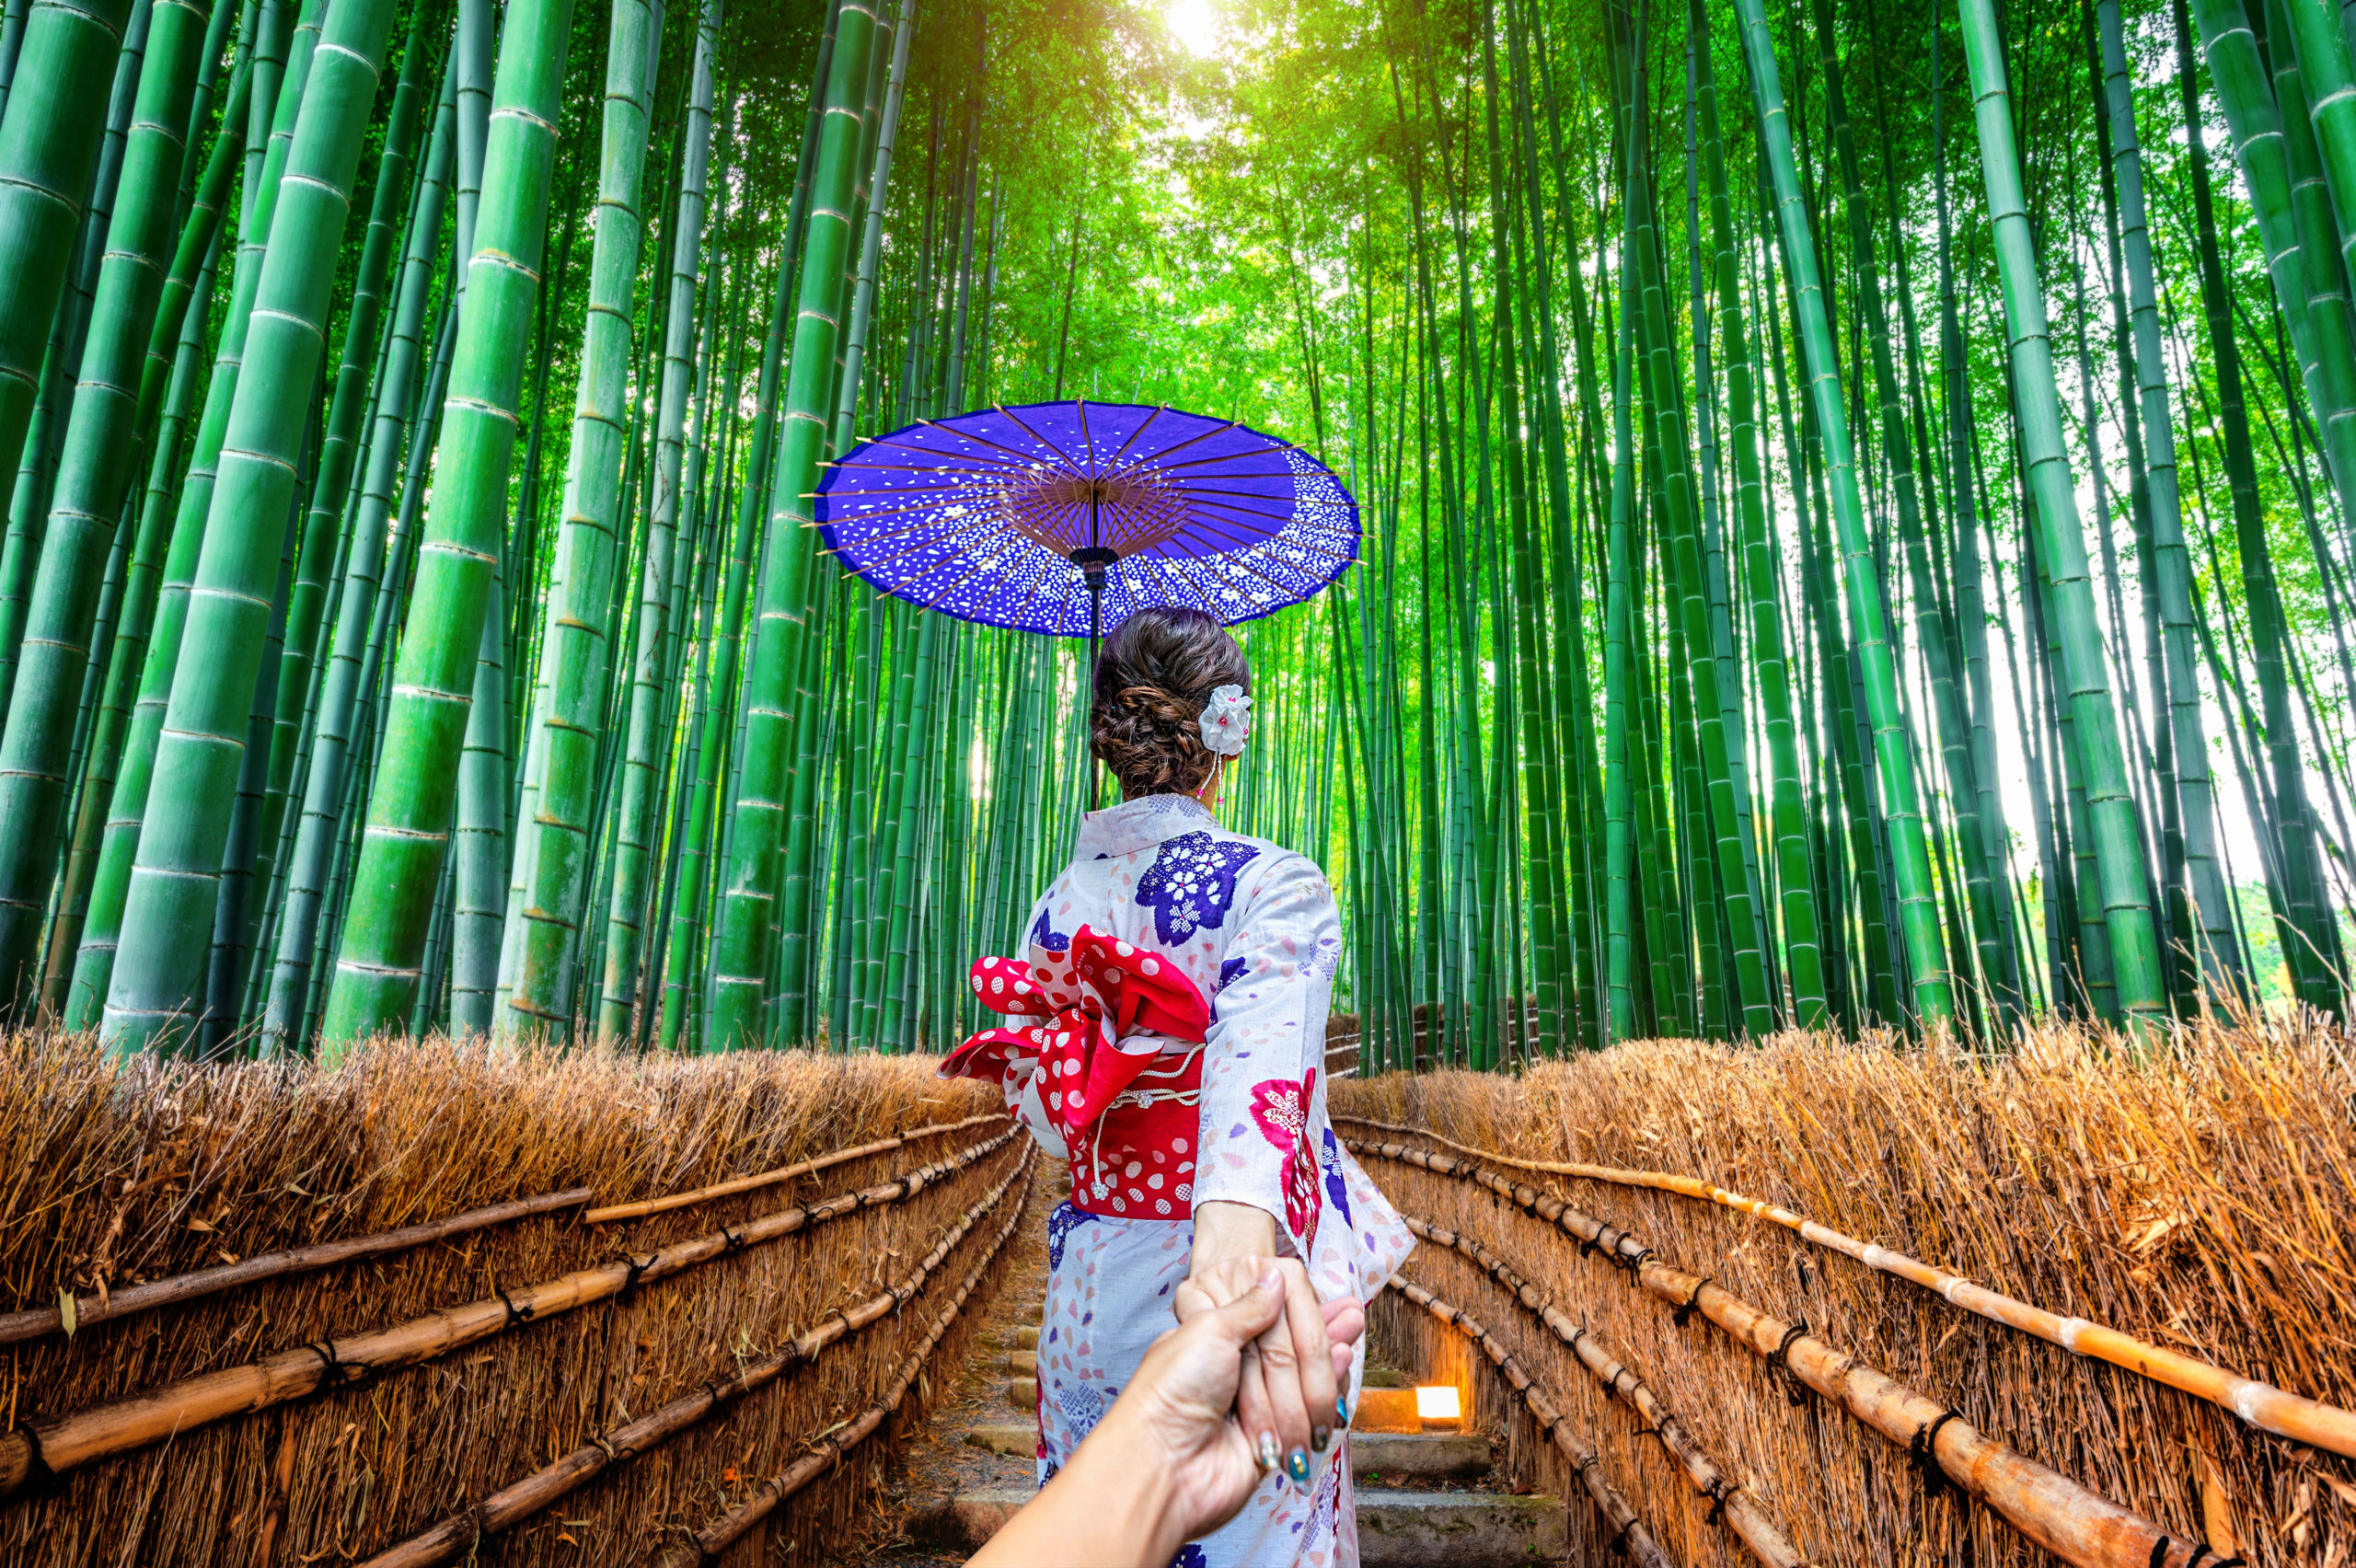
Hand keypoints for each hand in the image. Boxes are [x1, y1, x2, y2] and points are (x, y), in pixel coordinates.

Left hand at [1174, 1255, 1358, 1488]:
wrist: (1162, 1460)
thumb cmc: (1171, 1390)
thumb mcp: (1210, 1329)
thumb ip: (1251, 1306)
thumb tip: (1274, 1277)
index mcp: (1209, 1336)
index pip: (1267, 1317)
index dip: (1298, 1309)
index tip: (1326, 1296)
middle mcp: (1229, 1368)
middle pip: (1287, 1349)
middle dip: (1318, 1337)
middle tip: (1353, 1316)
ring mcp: (1251, 1404)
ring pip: (1300, 1378)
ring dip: (1326, 1363)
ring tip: (1352, 1339)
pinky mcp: (1271, 1438)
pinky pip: (1307, 1411)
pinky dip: (1327, 1389)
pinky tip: (1343, 1363)